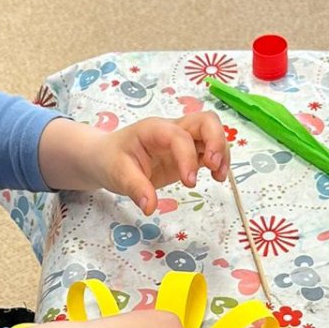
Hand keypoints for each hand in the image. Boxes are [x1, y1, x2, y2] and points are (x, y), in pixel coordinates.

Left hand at [103, 112, 228, 213]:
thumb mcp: (117, 174)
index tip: (189, 183)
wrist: (106, 158)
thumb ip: (135, 188)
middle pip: (206, 121)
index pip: (179, 137)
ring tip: (218, 177)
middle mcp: (172, 129)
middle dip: (217, 141)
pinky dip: (219, 161)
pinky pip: (210, 150)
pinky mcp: (188, 154)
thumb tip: (150, 206)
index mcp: (154, 130)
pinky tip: (217, 177)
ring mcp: (183, 140)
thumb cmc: (111, 160)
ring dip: (222, 152)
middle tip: (215, 167)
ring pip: (213, 133)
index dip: (188, 158)